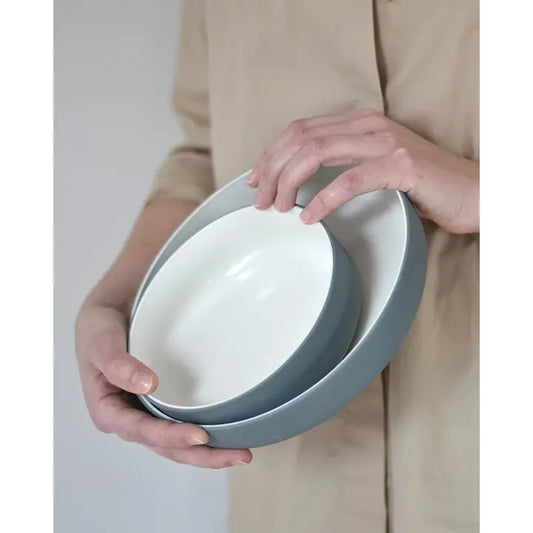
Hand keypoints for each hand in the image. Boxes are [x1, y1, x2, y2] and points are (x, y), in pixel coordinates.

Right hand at [75, 302, 251, 467]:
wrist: (108, 315)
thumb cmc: (99, 329)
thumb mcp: (101, 342)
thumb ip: (118, 363)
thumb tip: (148, 385)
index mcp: (107, 411)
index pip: (141, 431)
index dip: (169, 437)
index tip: (199, 436)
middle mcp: (127, 419)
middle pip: (164, 446)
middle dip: (200, 455)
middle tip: (237, 455)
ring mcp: (145, 414)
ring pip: (175, 443)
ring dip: (206, 451)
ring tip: (240, 453)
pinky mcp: (159, 405)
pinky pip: (180, 425)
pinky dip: (201, 435)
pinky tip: (225, 436)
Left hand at [248, 109, 478, 233]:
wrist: (472, 191)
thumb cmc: (421, 184)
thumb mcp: (375, 165)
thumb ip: (343, 163)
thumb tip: (298, 184)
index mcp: (359, 122)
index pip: (300, 129)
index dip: (271, 153)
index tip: (255, 179)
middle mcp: (368, 124)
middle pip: (301, 139)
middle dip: (272, 170)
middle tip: (260, 200)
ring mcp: (384, 142)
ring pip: (317, 153)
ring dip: (289, 182)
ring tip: (277, 208)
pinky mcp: (400, 166)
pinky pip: (349, 180)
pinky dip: (323, 199)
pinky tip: (308, 217)